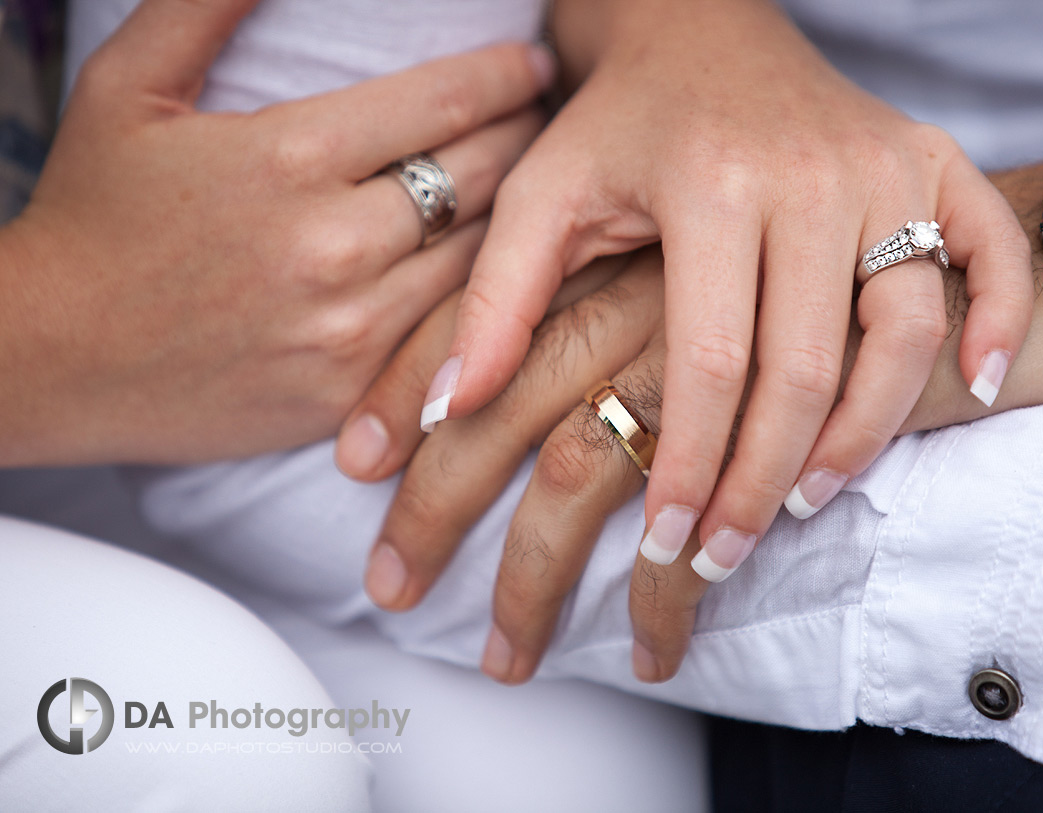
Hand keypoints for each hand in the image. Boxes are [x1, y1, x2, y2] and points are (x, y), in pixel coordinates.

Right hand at [0, 0, 552, 465]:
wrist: (54, 358)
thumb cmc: (92, 217)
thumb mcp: (128, 90)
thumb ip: (203, 10)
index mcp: (288, 157)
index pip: (446, 102)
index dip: (506, 77)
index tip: (531, 66)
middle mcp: (333, 244)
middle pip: (483, 176)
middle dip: (526, 137)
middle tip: (543, 122)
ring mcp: (349, 326)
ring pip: (482, 258)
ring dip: (518, 218)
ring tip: (534, 189)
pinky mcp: (351, 389)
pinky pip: (449, 333)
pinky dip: (484, 295)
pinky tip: (500, 271)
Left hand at [403, 0, 1032, 584]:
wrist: (700, 32)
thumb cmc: (618, 126)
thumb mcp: (541, 197)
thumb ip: (494, 303)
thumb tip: (441, 417)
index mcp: (708, 183)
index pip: (710, 360)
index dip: (691, 465)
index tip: (671, 545)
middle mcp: (809, 174)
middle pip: (806, 367)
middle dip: (763, 479)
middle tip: (728, 553)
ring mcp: (884, 165)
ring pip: (901, 328)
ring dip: (865, 432)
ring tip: (806, 497)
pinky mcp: (934, 161)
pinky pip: (988, 249)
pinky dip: (996, 320)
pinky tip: (978, 389)